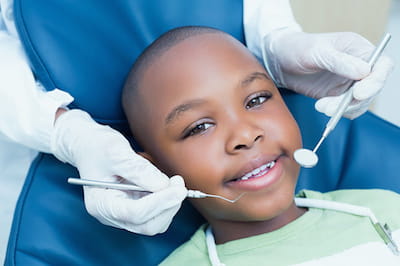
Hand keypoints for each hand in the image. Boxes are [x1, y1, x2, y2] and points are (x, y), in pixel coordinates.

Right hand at [51, 109, 187, 234]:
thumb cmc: (97, 146)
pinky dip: (167, 201)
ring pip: (156, 222)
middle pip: (148, 224)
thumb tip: (163, 185)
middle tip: (178, 183)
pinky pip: (157, 213)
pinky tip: (166, 184)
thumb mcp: (115, 151)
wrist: (89, 145)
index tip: (178, 187)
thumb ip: (138, 169)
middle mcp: (112, 215)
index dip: (160, 202)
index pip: (135, 213)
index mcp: (101, 204)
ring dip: (170, 204)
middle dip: (168, 205)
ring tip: (172, 181)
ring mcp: (124, 213)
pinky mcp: (135, 207)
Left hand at [263, 29, 393, 118]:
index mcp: (358, 49)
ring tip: (321, 106)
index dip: (376, 81)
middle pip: (372, 88)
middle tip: (331, 106)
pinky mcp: (337, 95)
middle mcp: (358, 66)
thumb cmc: (297, 48)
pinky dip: (338, 112)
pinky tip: (322, 107)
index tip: (359, 93)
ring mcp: (348, 82)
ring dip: (343, 109)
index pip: (382, 65)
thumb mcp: (317, 51)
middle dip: (354, 100)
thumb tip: (365, 71)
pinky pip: (346, 108)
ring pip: (359, 102)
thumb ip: (340, 61)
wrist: (279, 60)